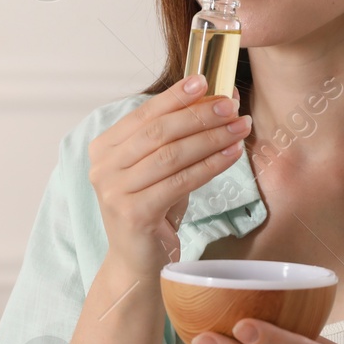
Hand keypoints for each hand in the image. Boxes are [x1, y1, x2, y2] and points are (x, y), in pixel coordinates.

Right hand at [88, 76, 248, 272]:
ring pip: (172, 155)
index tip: (206, 81)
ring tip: (240, 128)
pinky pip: (180, 182)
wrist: (138, 263)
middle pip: (159, 132)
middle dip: (199, 115)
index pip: (144, 114)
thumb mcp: (161, 169)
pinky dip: (210, 165)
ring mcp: (114, 192)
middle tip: (231, 106)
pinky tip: (231, 154)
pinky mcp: (133, 214)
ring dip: (211, 138)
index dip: (176, 96)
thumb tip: (217, 99)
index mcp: (104, 149)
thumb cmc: (153, 211)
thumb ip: (178, 139)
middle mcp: (103, 168)